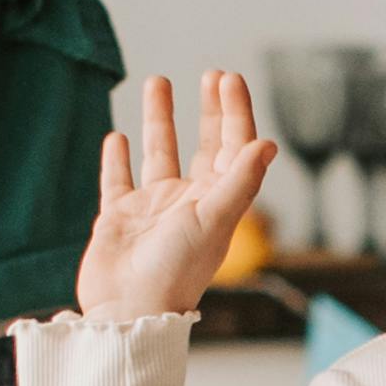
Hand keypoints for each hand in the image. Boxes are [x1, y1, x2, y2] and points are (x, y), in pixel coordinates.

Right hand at [78, 70, 273, 324]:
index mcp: (217, 202)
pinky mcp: (118, 218)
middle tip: (211, 74)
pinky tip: (118, 137)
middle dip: (209, 111)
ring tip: (158, 81)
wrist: (127, 311)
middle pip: (204, 146)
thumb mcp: (214, 221)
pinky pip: (117, 180)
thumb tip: (268, 143)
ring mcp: (152, 209)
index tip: (229, 78)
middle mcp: (188, 202)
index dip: (235, 112)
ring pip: (159, 153)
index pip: (234, 147)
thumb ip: (240, 180)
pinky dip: (117, 159)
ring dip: (161, 119)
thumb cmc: (175, 271)